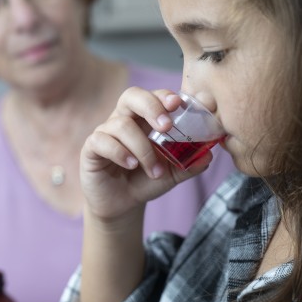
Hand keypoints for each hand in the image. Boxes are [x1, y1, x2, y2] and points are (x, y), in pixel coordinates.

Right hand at [80, 87, 212, 220]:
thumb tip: (209, 155)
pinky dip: (120, 152)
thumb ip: (190, 163)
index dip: (165, 96)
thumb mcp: (173, 173)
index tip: (179, 104)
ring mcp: (106, 132)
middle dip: (151, 106)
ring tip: (153, 170)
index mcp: (144, 119)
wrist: (122, 205)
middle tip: (167, 126)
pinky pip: (102, 141)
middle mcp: (124, 120)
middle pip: (132, 96)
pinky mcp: (91, 148)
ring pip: (121, 124)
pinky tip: (132, 165)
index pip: (154, 96)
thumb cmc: (145, 181)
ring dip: (142, 148)